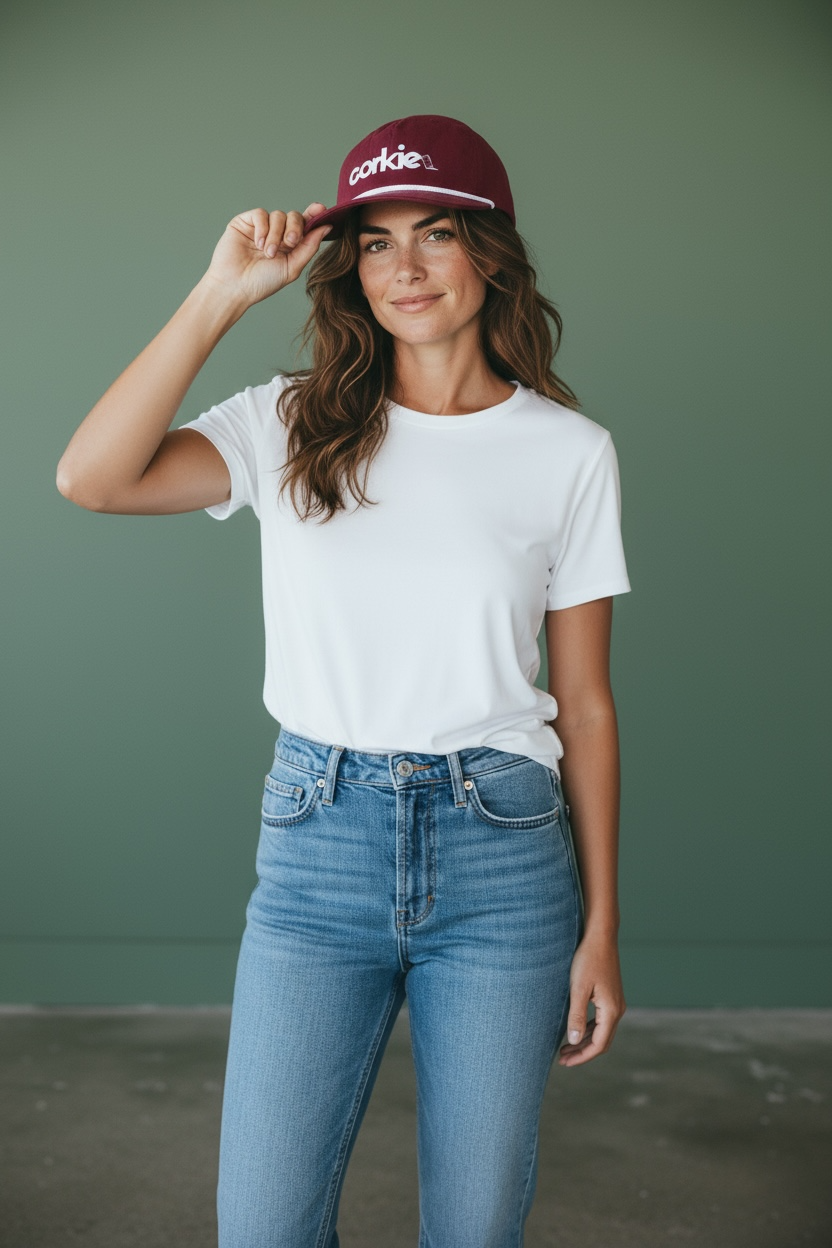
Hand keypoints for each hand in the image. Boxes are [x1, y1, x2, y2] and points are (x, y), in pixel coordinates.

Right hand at [203, 203, 331, 307]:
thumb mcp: (292, 268)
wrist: (235, 286)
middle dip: (295, 227)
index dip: (314, 214)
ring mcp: (261, 227)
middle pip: (294, 216)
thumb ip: (309, 247)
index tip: (321, 209)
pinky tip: (258, 244)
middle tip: (289, 243)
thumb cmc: (262, 282)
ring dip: (275, 235)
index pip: (305, 225)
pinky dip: (262, 228)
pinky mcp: (245, 222)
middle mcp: (277, 234)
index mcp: (290, 245)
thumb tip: (326, 227)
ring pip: (278, 215)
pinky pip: (261, 214)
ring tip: (267, 253)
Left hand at [557, 930, 625, 1066]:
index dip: (582, 1056)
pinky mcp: (611, 995)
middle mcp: (617, 1009)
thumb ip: (576, 1016)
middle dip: (582, 1052)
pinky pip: (601, 1020)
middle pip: (601, 1041)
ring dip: (584, 1041)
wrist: (601, 937)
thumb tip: (573, 1041)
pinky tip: (575, 1028)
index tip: (565, 1062)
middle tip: (562, 1058)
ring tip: (565, 1047)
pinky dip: (588, 1028)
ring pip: (601, 1031)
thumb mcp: (578, 989)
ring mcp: (615, 1002)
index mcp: (612, 1011)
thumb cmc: (588, 960)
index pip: (598, 1045)